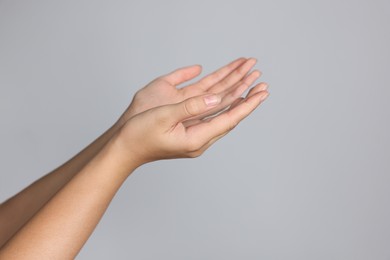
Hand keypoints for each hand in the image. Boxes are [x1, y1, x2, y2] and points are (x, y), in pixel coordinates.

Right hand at [114, 85, 268, 166]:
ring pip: (223, 118)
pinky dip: (224, 107)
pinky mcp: (190, 136)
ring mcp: (196, 140)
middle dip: (247, 101)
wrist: (125, 149)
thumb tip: (217, 99)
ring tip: (250, 88)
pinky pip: (213, 119)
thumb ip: (191, 107)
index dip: (247, 105)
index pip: (229, 120)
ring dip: (237, 102)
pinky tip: (229, 101)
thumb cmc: (140, 134)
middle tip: (263, 86)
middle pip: (230, 118)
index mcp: (196, 140)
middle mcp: (200, 141)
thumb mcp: (164, 116)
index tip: (262, 93)